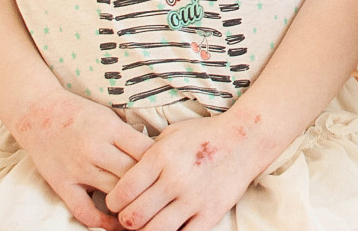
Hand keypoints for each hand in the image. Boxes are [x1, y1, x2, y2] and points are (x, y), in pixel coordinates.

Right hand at [12, 89, 151, 230]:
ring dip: (131, 204)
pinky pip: (84, 211)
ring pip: (114, 194)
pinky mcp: (63, 184)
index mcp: (111, 129)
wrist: (38, 113)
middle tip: (165, 196)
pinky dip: (102, 222)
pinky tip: (116, 224)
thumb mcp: (109, 117)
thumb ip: (129, 137)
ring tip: (147, 211)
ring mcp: (78, 169)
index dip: (162, 164)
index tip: (171, 171)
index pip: (146, 151)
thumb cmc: (80, 114)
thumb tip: (158, 157)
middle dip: (151, 186)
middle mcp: (95, 149)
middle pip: (133, 175)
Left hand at [108, 112, 265, 230]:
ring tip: (147, 223)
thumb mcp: (170, 135)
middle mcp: (175, 179)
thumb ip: (146, 155)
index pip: (122, 192)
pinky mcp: (210, 213)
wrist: (244, 139)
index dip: (113, 202)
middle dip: (125, 220)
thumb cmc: (203, 135)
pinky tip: (168, 226)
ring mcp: (194, 199)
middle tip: (130, 215)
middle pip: (133, 217)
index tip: (117, 202)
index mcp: (161, 157)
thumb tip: (121, 174)